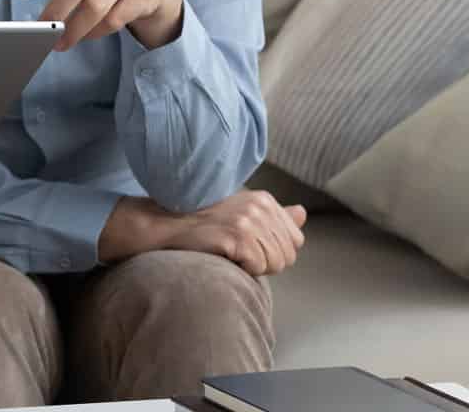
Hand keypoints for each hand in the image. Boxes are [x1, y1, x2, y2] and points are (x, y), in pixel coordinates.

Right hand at [157, 190, 307, 276]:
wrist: (167, 226)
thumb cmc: (203, 223)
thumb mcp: (242, 213)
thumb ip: (274, 216)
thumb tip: (302, 213)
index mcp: (265, 200)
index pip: (296, 240)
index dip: (274, 251)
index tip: (249, 247)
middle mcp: (260, 207)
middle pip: (287, 255)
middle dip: (265, 262)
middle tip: (237, 252)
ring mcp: (249, 220)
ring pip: (275, 263)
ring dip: (254, 267)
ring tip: (230, 254)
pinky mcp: (237, 236)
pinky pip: (258, 267)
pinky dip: (243, 270)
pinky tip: (225, 257)